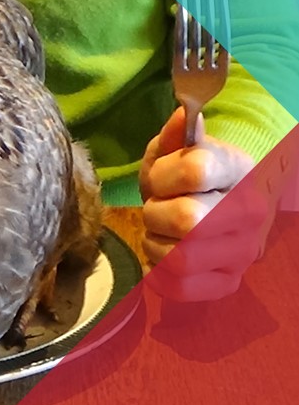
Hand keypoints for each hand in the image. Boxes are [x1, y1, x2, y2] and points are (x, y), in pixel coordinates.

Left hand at [138, 107, 267, 301]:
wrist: (215, 204)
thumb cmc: (187, 176)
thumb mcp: (176, 150)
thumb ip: (176, 135)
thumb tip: (183, 116)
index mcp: (240, 171)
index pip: (195, 170)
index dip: (163, 174)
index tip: (160, 178)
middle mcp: (250, 214)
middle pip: (187, 220)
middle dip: (155, 213)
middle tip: (156, 209)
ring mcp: (242, 253)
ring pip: (180, 259)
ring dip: (154, 244)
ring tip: (160, 232)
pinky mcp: (227, 283)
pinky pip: (179, 288)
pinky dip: (157, 273)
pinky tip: (161, 254)